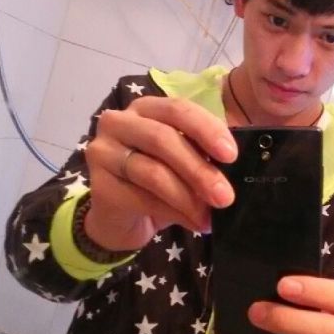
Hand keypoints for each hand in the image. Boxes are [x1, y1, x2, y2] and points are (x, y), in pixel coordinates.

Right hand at [84, 96, 236, 250]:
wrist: (121, 219)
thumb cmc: (156, 184)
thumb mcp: (183, 163)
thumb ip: (202, 156)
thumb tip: (234, 169)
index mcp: (145, 109)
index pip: (177, 109)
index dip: (206, 129)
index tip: (231, 155)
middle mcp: (119, 123)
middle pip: (163, 139)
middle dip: (199, 170)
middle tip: (225, 196)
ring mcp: (103, 153)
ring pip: (153, 173)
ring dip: (188, 197)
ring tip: (210, 216)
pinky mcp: (99, 186)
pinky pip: (143, 199)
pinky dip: (175, 213)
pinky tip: (195, 224)